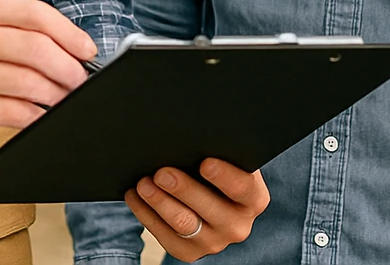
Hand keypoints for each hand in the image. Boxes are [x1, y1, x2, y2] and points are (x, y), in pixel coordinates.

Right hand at [0, 0, 97, 146]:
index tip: (87, 49)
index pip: (34, 14)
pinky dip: (36, 115)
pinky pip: (14, 111)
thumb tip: (71, 47)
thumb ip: (16, 29)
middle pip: (35, 49)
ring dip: (57, 94)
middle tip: (81, 79)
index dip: (69, 33)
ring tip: (66, 97)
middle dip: (68, 67)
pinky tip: (43, 114)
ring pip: (28, 82)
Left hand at [125, 159, 268, 261]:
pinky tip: (135, 196)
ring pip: (183, 223)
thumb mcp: (229, 162)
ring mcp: (214, 243)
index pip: (242, 187)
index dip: (224, 176)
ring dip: (160, 201)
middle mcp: (238, 226)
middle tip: (162, 172)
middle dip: (182, 188)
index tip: (205, 162)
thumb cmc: (220, 170)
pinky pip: (164, 236)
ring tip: (143, 183)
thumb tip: (194, 135)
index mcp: (254, 199)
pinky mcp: (189, 253)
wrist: (213, 200)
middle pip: (208, 208)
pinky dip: (147, 214)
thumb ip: (220, 152)